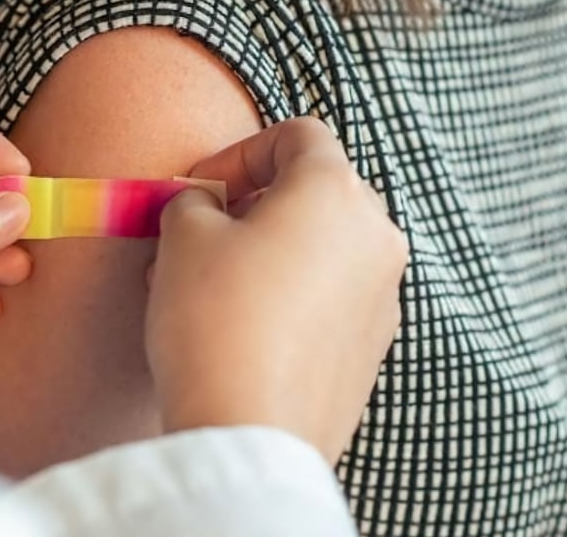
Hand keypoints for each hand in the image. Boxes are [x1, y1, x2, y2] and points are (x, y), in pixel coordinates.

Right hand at [145, 117, 407, 463]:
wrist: (249, 431)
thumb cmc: (216, 321)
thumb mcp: (182, 237)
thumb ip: (194, 201)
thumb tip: (203, 207)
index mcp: (337, 191)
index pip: (298, 134)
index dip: (239, 152)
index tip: (199, 189)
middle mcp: (376, 235)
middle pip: (318, 190)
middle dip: (256, 203)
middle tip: (202, 232)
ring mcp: (383, 295)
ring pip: (323, 248)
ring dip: (270, 251)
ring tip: (210, 286)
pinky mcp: (373, 347)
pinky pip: (330, 298)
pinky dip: (291, 296)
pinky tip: (240, 328)